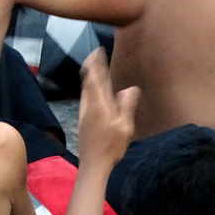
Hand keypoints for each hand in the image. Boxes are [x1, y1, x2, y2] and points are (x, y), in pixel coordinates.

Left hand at [78, 50, 138, 166]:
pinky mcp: (83, 119)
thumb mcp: (124, 127)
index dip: (95, 63)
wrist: (93, 164)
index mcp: (99, 103)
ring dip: (90, 76)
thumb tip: (131, 88)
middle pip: (88, 80)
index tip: (97, 51)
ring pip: (86, 89)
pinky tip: (94, 91)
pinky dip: (90, 87)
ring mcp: (84, 112)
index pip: (95, 77)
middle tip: (96, 55)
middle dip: (91, 66)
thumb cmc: (111, 146)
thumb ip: (126, 106)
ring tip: (95, 68)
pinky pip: (86, 96)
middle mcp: (89, 104)